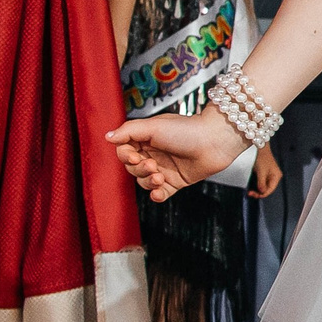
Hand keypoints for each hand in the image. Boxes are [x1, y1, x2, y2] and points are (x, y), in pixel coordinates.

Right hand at [108, 110, 247, 202]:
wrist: (215, 141)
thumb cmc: (186, 129)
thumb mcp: (154, 126)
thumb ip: (129, 131)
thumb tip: (107, 137)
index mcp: (146, 139)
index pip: (124, 152)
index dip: (126, 156)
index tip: (135, 155)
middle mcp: (153, 154)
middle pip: (132, 168)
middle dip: (139, 169)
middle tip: (153, 166)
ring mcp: (164, 169)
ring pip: (144, 182)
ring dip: (149, 182)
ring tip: (160, 176)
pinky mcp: (176, 182)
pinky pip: (160, 194)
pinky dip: (157, 195)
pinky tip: (159, 193)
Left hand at [250, 145, 282, 198]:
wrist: (261, 150)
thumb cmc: (263, 158)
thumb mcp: (261, 172)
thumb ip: (261, 183)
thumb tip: (261, 191)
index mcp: (276, 177)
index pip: (270, 190)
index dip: (262, 194)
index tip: (254, 195)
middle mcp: (275, 177)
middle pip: (267, 189)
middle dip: (259, 192)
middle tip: (251, 193)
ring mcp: (271, 176)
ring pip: (264, 186)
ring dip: (258, 189)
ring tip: (251, 190)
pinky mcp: (266, 174)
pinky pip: (262, 183)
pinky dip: (258, 185)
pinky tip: (253, 185)